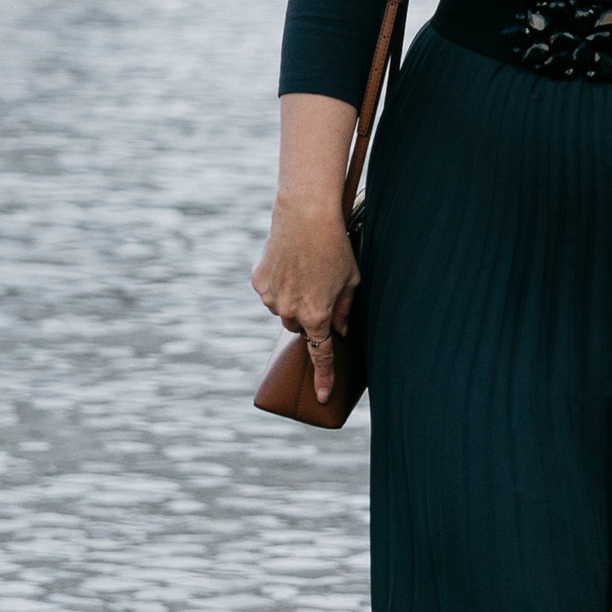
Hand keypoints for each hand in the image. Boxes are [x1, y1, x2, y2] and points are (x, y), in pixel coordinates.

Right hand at [252, 168, 360, 406]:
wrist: (305, 213)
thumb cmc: (336, 245)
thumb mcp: (352, 279)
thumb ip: (347, 309)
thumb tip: (341, 331)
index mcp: (318, 315)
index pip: (321, 355)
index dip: (324, 378)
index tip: (323, 397)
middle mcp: (291, 311)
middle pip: (299, 328)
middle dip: (309, 317)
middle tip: (318, 292)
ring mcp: (271, 298)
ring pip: (282, 310)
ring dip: (292, 300)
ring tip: (304, 270)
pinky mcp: (258, 282)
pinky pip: (270, 292)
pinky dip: (278, 284)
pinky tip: (289, 262)